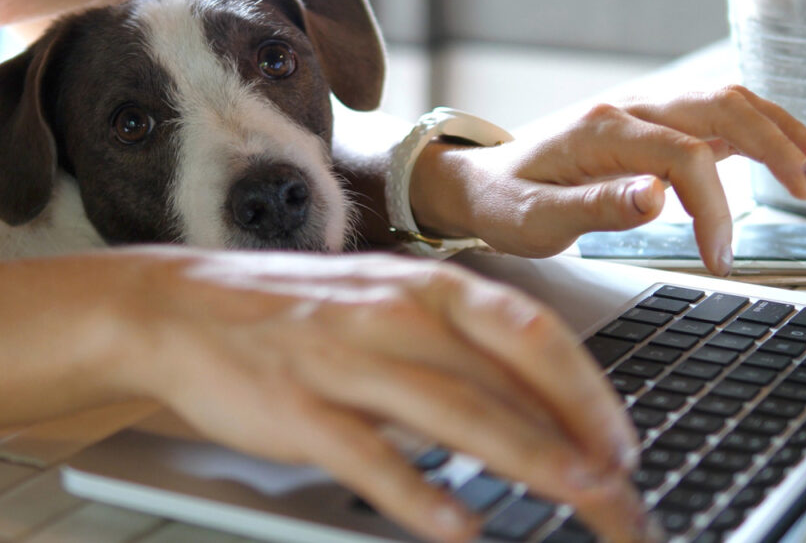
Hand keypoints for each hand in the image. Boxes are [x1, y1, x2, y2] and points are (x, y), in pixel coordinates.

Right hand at [111, 249, 655, 541]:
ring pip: (453, 410)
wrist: (182, 307)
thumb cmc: (294, 309)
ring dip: (525, 457)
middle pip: (506, 378)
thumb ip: (452, 347)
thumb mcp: (382, 304)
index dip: (588, 389)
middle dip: (577, 439)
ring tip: (576, 497)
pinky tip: (458, 528)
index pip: (529, 332)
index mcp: (421, 287)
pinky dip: (418, 492)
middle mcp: (393, 315)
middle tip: (622, 495)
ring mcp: (343, 358)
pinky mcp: (296, 406)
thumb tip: (532, 402)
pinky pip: (368, 453)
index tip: (622, 442)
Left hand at [416, 85, 805, 275]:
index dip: (713, 207)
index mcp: (601, 132)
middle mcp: (627, 111)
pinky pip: (709, 116)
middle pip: (718, 108)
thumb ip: (594, 208)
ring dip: (775, 128)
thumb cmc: (504, 203)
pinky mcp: (646, 128)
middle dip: (773, 145)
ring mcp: (639, 113)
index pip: (684, 156)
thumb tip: (657, 198)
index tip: (718, 257)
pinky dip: (753, 130)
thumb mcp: (534, 220)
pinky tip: (785, 153)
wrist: (479, 182)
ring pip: (723, 102)